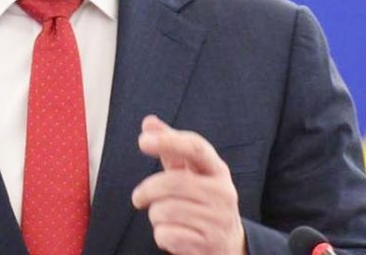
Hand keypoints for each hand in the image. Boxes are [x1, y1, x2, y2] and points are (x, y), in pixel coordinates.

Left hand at [131, 115, 246, 254]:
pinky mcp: (207, 244)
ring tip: (167, 217)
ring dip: (155, 215)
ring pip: (164, 211)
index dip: (168, 141)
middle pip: (172, 182)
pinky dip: (162, 235)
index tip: (142, 141)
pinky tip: (174, 234)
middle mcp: (223, 193)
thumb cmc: (202, 200)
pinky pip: (166, 234)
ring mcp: (217, 220)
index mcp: (218, 170)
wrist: (227, 244)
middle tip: (138, 198)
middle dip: (147, 190)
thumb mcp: (191, 172)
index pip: (195, 148)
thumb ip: (170, 147)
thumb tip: (149, 122)